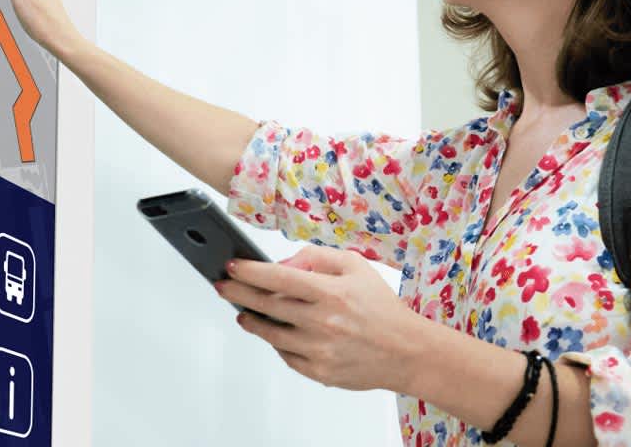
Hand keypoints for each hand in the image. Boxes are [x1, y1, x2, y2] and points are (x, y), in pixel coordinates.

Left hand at [216, 246, 420, 392]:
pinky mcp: (320, 372)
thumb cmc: (382, 308)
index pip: (277, 278)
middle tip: (224, 286)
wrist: (407, 351)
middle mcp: (322, 322)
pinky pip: (286, 356)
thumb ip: (316, 258)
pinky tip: (274, 333)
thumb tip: (284, 264)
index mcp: (331, 293)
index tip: (232, 267)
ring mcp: (319, 350)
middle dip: (239, 293)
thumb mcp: (355, 266)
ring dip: (251, 321)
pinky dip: (276, 344)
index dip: (249, 272)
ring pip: (271, 335)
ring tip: (242, 311)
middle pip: (267, 306)